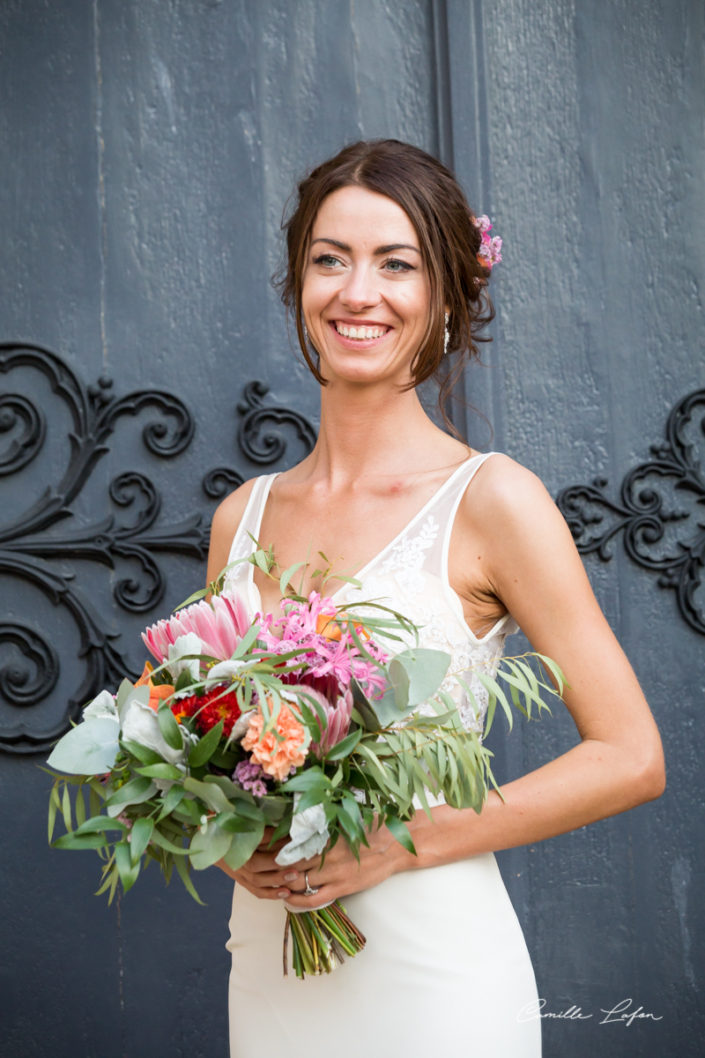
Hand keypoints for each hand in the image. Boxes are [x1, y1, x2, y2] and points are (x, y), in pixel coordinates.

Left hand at [273, 820, 405, 909]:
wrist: (395, 846)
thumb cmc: (370, 828)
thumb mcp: (344, 819)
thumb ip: (322, 822)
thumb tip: (298, 818)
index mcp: (323, 834)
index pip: (289, 842)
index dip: (272, 847)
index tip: (260, 848)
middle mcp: (324, 854)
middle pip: (288, 863)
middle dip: (271, 867)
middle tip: (259, 869)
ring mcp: (332, 873)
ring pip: (297, 882)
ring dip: (281, 884)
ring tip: (271, 884)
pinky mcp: (341, 888)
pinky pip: (313, 899)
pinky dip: (296, 902)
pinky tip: (288, 900)